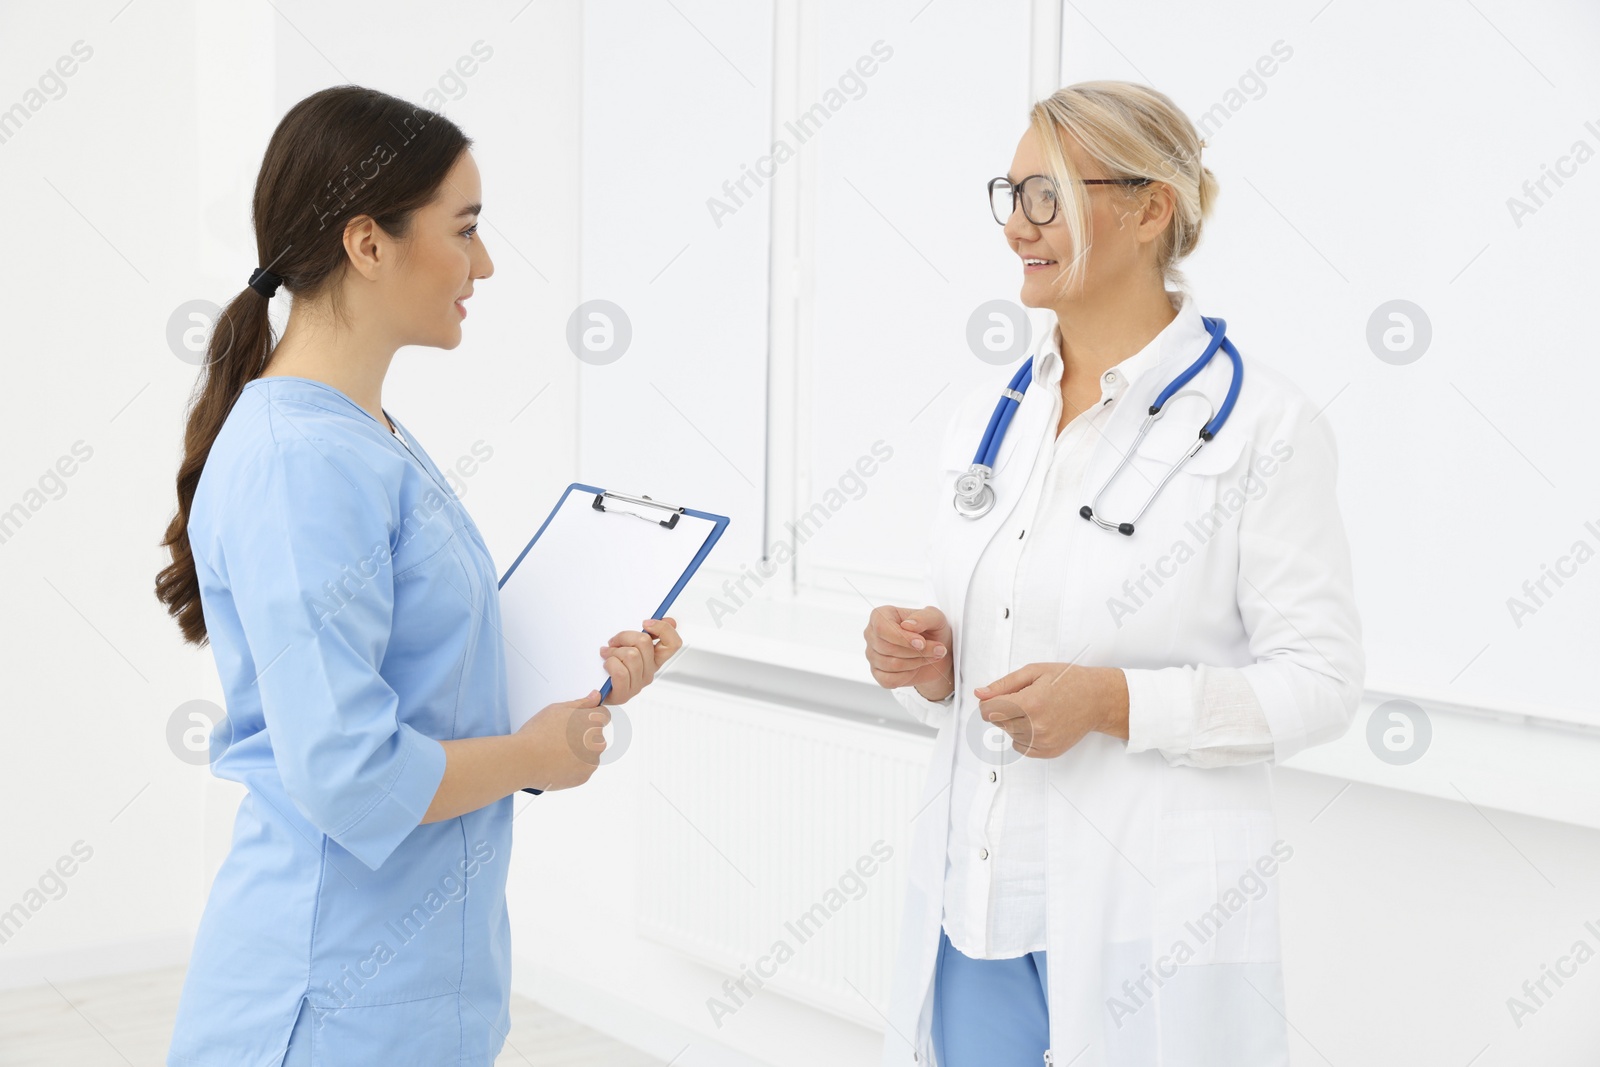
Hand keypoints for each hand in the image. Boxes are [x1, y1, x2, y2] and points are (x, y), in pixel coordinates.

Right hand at [515, 690, 610, 790]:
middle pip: (596, 736)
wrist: (525, 760)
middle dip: (583, 736)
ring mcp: (592, 761)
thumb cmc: (538, 733)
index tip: (578, 722)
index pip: (603, 715)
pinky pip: (582, 769)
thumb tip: (596, 697)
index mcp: (593, 721)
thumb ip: (581, 703)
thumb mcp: (558, 709)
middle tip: (561, 738)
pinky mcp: (585, 776)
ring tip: (556, 752)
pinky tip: (557, 763)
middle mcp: (598, 741)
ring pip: (589, 754)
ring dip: (579, 753)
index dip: (589, 717)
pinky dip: (573, 768)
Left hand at [597, 617, 682, 704]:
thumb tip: (669, 620)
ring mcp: (638, 684)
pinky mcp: (624, 694)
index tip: (645, 623)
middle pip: (645, 642)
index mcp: (655, 659)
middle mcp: (649, 672)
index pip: (673, 643)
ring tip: (607, 654)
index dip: (663, 629)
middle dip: (624, 636)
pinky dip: (609, 664)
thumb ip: (647, 632)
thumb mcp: (630, 643)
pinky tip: (606, 664)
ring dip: (613, 651)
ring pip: (631, 655)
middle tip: (614, 641)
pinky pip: (620, 672)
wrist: (594, 688)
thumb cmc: (612, 664)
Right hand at [864, 605, 953, 699]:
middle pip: (888, 648)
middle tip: (937, 649)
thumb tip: (908, 625)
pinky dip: (907, 676)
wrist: (935, 652)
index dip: (902, 638)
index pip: (882, 628)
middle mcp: (872, 634)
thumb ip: (924, 617)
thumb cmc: (932, 631)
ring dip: (917, 662)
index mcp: (881, 615)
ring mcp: (872, 655)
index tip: (922, 643)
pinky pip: (889, 680)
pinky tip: (915, 668)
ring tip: (929, 656)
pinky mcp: (877, 673)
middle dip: (917, 652)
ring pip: (892, 665)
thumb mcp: (935, 618)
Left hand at [974, 663, 1128, 758]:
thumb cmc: (1069, 681)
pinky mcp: (1048, 752)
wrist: (1098, 699)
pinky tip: (1038, 722)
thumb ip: (1003, 684)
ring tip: (1036, 709)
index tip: (996, 696)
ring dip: (1014, 722)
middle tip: (1024, 698)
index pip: (987, 711)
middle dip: (1003, 710)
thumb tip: (980, 694)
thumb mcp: (1034, 671)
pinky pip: (1020, 747)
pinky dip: (1023, 736)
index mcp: (1030, 703)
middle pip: (996, 722)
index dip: (987, 702)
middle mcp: (1036, 726)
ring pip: (1008, 734)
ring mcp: (1043, 741)